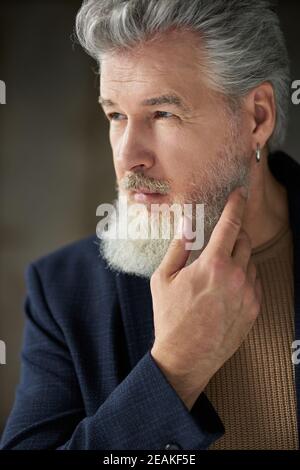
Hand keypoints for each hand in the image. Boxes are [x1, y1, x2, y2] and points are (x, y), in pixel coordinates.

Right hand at [150, 187, 261, 409]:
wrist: (186, 357)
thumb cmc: (170, 317)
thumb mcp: (163, 278)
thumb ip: (178, 247)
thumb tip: (187, 224)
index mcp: (213, 264)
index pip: (231, 224)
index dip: (236, 205)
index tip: (240, 194)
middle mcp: (236, 275)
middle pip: (245, 240)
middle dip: (235, 234)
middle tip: (221, 240)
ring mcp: (248, 294)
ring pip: (251, 262)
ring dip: (239, 258)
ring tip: (218, 272)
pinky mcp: (254, 309)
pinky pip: (255, 282)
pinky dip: (244, 277)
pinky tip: (227, 288)